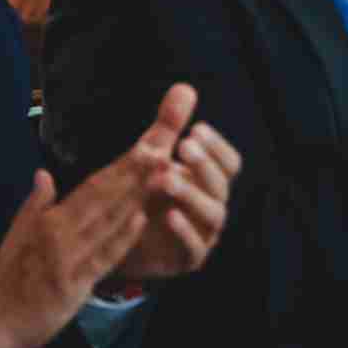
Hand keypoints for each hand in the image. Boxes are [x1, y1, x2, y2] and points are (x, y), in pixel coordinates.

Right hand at [0, 158, 150, 347]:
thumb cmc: (7, 279)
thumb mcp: (15, 236)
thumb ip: (35, 204)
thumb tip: (43, 173)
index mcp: (48, 220)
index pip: (91, 188)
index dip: (120, 168)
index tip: (145, 149)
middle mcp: (60, 234)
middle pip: (103, 199)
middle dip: (134, 175)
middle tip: (161, 152)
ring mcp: (69, 259)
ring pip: (107, 222)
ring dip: (136, 198)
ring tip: (161, 177)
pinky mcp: (75, 285)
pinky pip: (102, 258)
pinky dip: (121, 238)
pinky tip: (141, 219)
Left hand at [112, 84, 242, 279]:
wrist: (118, 243)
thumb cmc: (143, 196)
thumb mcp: (153, 158)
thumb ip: (169, 126)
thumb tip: (184, 87)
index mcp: (210, 182)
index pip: (229, 163)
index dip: (216, 147)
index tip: (195, 130)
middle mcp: (213, 206)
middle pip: (221, 184)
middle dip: (204, 164)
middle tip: (184, 146)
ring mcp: (204, 234)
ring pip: (212, 214)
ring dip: (192, 194)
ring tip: (166, 178)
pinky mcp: (187, 259)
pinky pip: (194, 247)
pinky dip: (185, 231)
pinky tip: (169, 215)